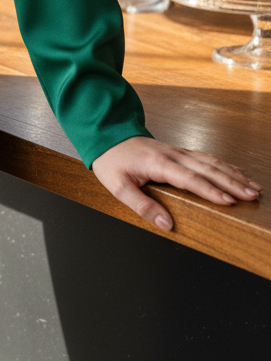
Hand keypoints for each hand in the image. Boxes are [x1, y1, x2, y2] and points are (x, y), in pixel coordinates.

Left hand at [92, 136, 261, 230]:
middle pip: (208, 169)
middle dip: (232, 182)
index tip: (229, 201)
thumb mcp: (119, 187)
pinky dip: (224, 166)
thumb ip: (143, 206)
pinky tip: (236, 172)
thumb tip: (166, 224)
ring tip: (252, 187)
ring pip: (211, 161)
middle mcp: (172, 154)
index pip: (190, 178)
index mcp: (158, 163)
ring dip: (233, 174)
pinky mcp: (179, 151)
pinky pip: (206, 158)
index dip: (210, 190)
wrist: (108, 135)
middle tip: (253, 195)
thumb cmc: (113, 161)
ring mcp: (177, 151)